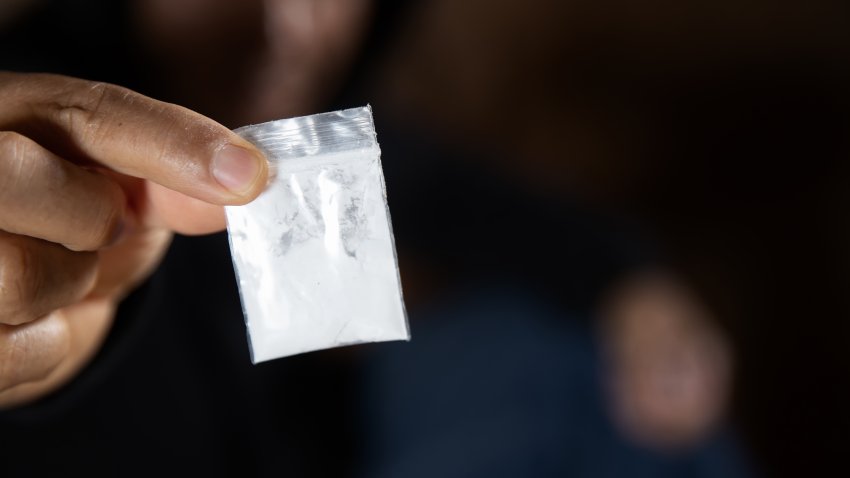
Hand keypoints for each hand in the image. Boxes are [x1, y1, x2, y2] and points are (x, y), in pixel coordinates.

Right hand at [0, 72, 267, 407]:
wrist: (6, 292)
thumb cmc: (62, 217)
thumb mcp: (114, 184)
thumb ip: (173, 178)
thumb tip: (249, 180)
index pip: (88, 113)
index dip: (173, 143)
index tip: (251, 177)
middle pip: (18, 175)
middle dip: (86, 217)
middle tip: (96, 228)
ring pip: (18, 275)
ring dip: (67, 285)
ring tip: (57, 270)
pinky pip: (13, 350)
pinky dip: (45, 344)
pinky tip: (30, 317)